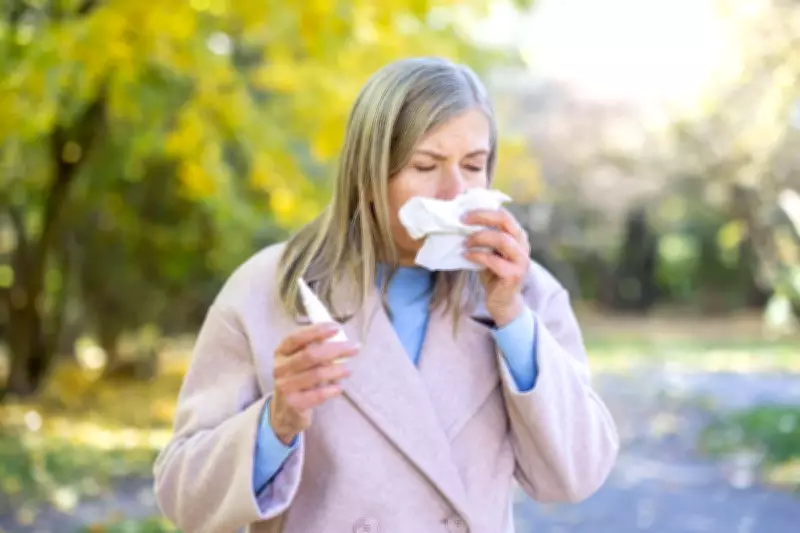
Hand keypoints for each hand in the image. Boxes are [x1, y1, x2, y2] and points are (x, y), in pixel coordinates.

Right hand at [270, 323, 358, 444]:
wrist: (285, 410)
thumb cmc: (298, 379)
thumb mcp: (300, 361)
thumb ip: (314, 348)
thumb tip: (339, 337)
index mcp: (281, 352)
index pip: (296, 338)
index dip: (316, 331)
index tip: (337, 327)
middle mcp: (280, 368)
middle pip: (310, 355)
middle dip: (336, 349)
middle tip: (354, 348)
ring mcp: (285, 386)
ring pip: (316, 374)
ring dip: (337, 370)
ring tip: (348, 371)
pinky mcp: (294, 403)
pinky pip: (318, 395)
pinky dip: (332, 390)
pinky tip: (339, 387)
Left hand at [462, 208, 530, 326]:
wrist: (502, 302)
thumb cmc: (494, 274)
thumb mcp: (489, 251)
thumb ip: (484, 237)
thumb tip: (463, 222)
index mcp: (518, 236)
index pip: (504, 215)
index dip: (484, 211)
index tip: (464, 214)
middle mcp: (523, 245)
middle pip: (505, 221)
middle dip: (482, 217)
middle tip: (462, 221)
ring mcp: (521, 260)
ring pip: (502, 240)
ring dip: (479, 238)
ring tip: (464, 243)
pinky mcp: (514, 275)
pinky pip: (494, 260)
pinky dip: (478, 256)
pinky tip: (466, 256)